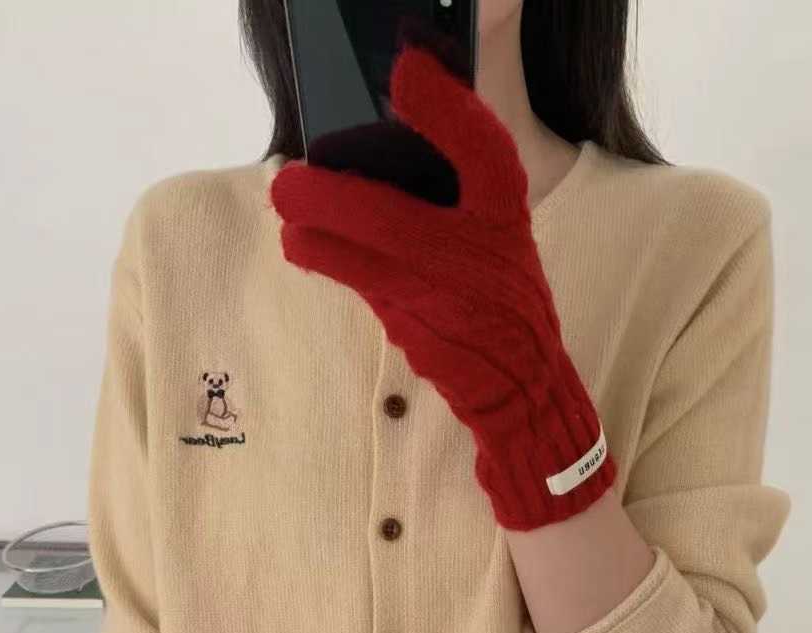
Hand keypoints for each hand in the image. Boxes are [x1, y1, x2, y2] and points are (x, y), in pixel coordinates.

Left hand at [268, 41, 615, 529]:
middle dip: (328, 195)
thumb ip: (450, 189)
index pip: (484, 148)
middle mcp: (482, 249)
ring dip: (315, 237)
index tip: (407, 70)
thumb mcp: (494, 233)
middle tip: (287, 181)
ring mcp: (450, 295)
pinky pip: (367, 289)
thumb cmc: (499, 298)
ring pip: (369, 260)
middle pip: (392, 213)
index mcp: (505, 211)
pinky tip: (304, 247)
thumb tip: (370, 146)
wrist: (525, 383)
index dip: (446, 109)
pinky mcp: (424, 330)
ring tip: (286, 222)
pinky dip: (331, 263)